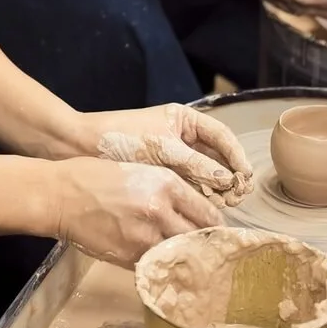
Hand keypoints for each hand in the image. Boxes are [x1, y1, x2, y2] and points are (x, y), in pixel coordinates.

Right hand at [50, 157, 221, 267]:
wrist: (60, 195)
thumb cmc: (96, 177)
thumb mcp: (140, 172)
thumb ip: (169, 192)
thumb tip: (193, 215)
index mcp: (166, 184)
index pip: (207, 213)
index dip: (216, 228)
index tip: (218, 235)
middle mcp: (160, 209)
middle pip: (198, 238)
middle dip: (204, 247)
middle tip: (209, 254)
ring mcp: (144, 235)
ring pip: (179, 255)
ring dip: (184, 260)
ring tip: (189, 265)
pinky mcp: (128, 255)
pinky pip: (154, 265)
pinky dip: (159, 267)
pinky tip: (161, 268)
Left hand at [85, 103, 253, 205]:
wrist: (82, 147)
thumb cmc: (121, 137)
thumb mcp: (162, 149)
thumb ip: (196, 164)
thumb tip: (227, 181)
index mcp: (185, 120)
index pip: (222, 136)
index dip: (237, 155)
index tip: (245, 175)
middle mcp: (183, 137)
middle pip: (218, 157)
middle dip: (231, 175)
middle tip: (236, 195)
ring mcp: (175, 157)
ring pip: (206, 173)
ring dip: (218, 188)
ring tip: (224, 203)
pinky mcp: (165, 176)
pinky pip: (190, 185)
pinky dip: (201, 195)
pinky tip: (206, 207)